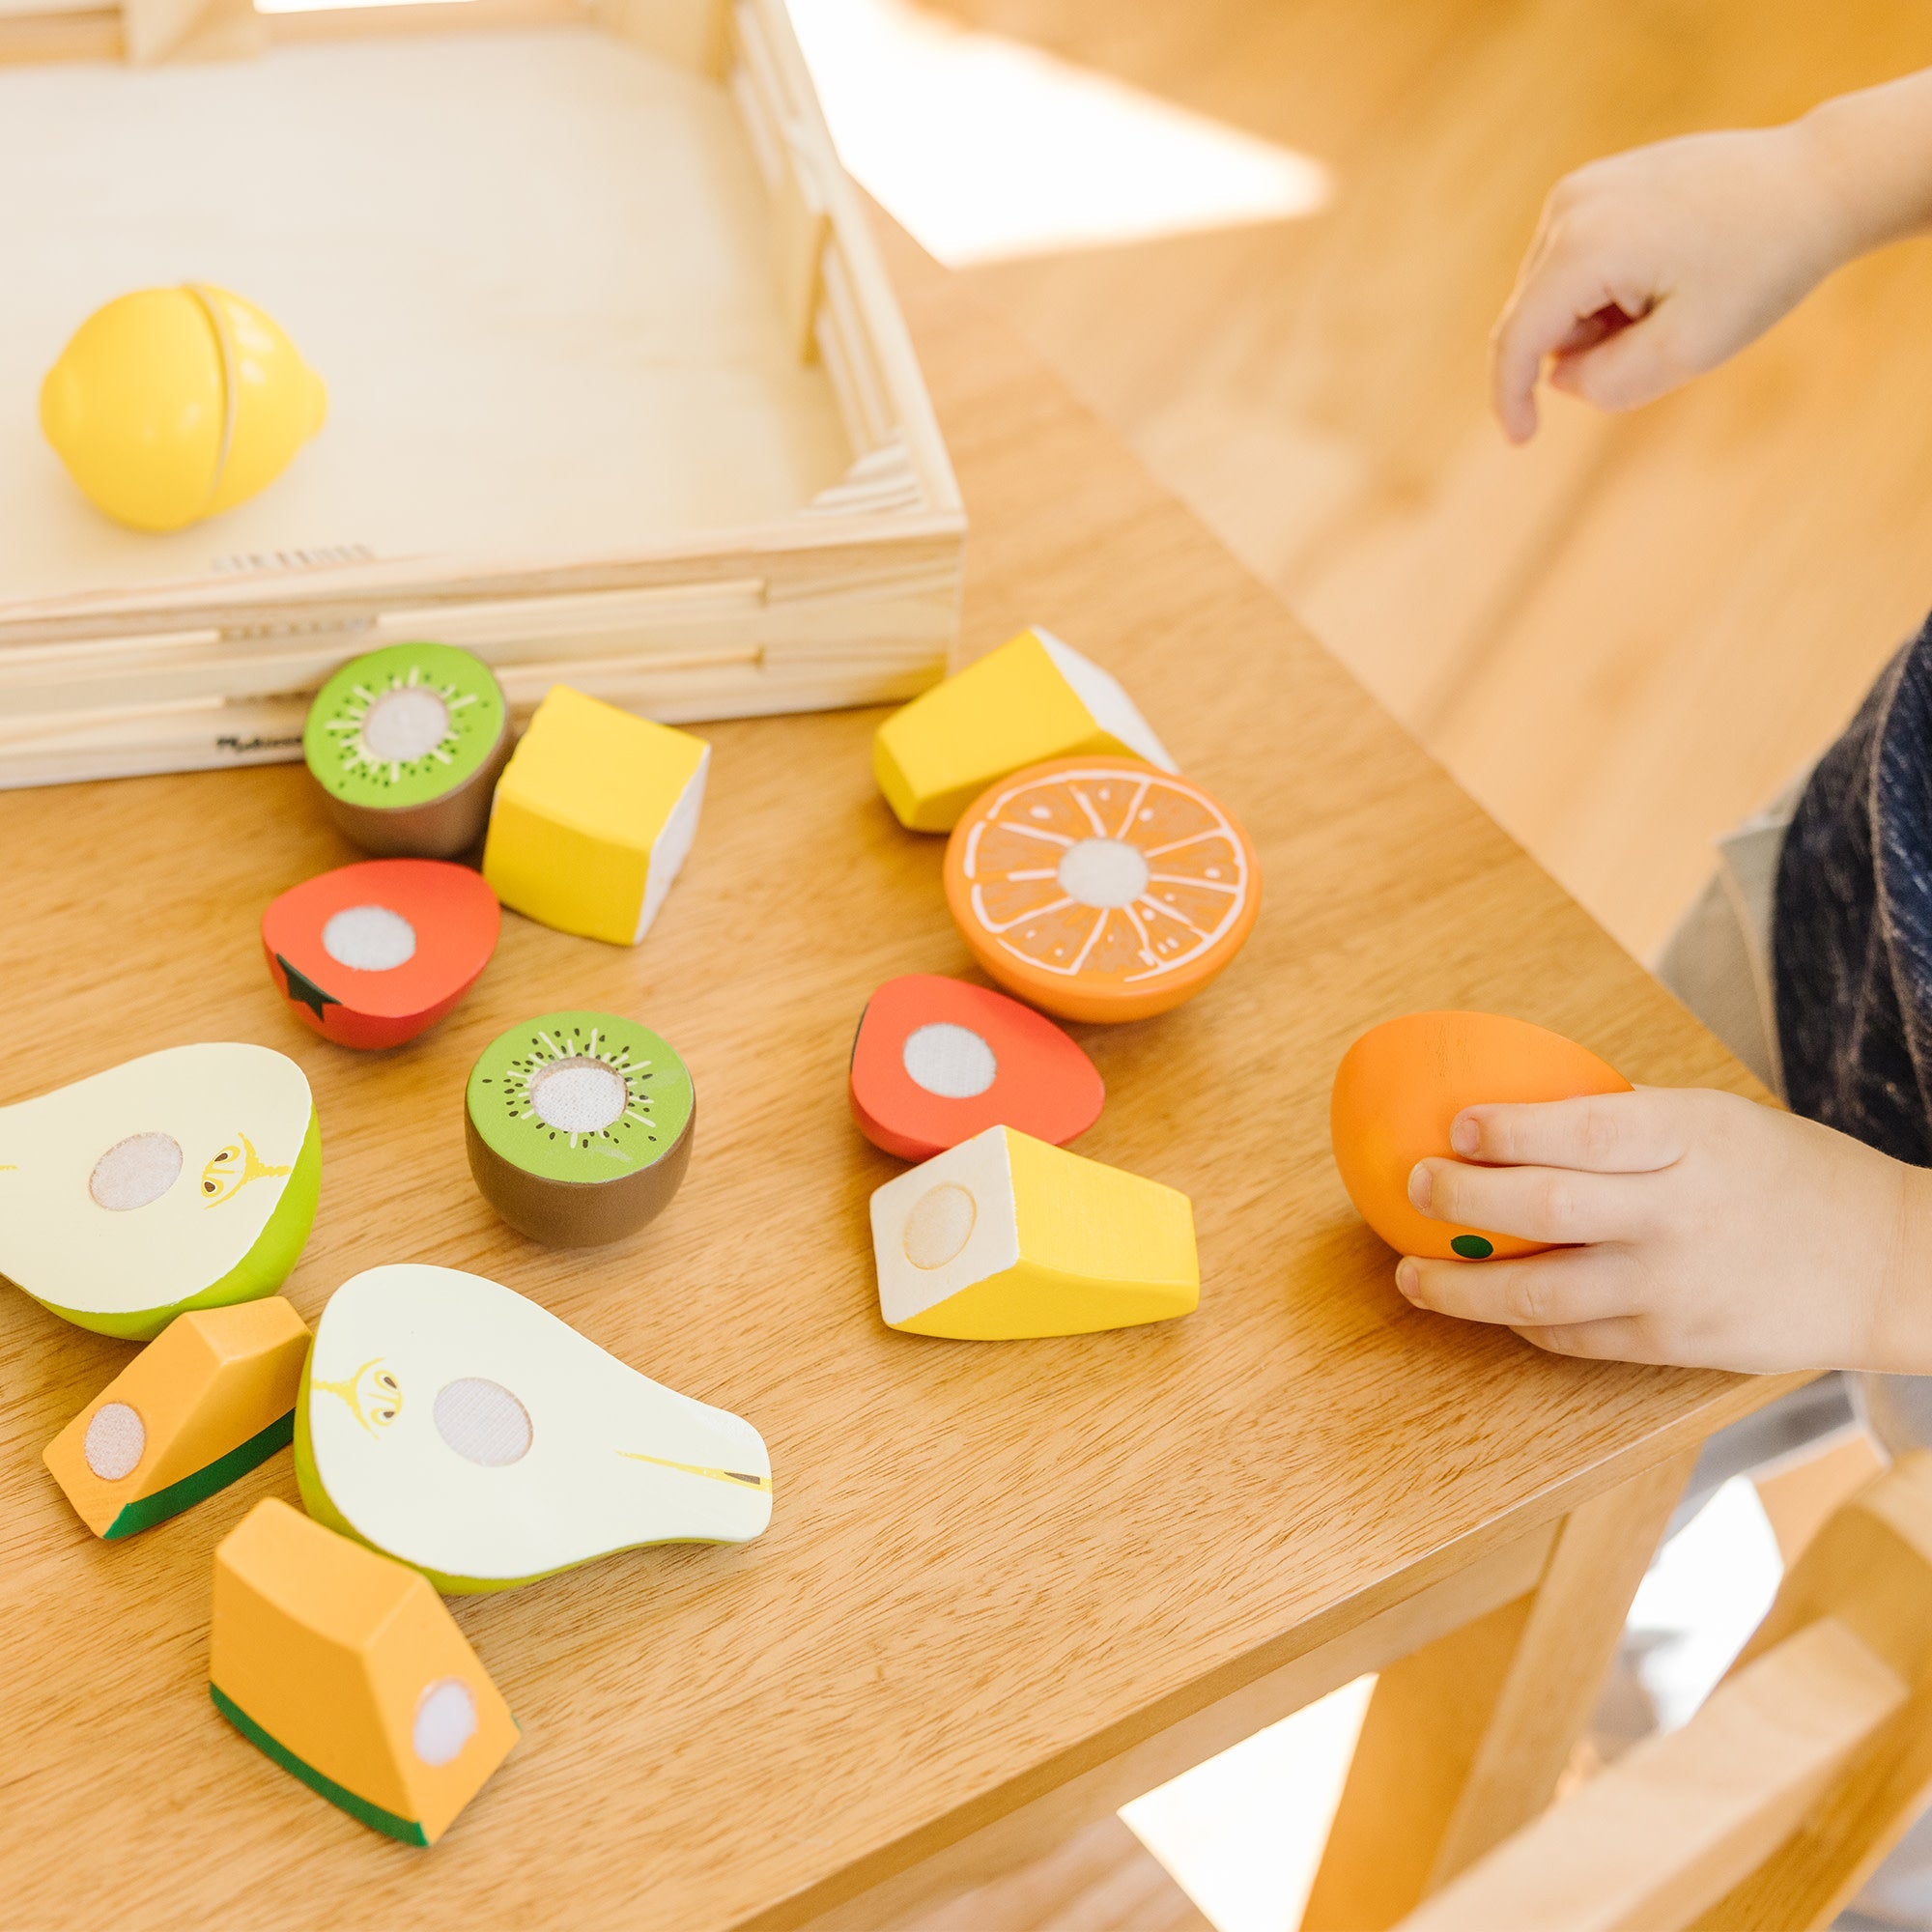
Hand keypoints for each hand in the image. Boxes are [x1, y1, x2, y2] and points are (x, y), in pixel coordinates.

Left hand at [1395, 1086, 1931, 1372]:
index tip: (1455, 1125)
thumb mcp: (1716, 1119)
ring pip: (1539, 1293)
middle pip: (1544, 1207)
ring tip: (1411, 1274)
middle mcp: (1676, 1213)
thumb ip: (1627, 1119)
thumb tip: (1520, 1107)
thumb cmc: (1791, 1175)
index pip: (1583, 1127)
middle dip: (1462, 1198)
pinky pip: (1570, 1337)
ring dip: (1460, 1286)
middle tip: (1415, 1185)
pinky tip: (1485, 1304)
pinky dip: (1518, 1322)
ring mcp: (1672, 1286)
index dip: (1509, 1128)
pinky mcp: (1672, 1344)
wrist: (1892, 1265)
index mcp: (1690, 1138)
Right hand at [1490, 123, 1852, 440]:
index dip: (1509, 398)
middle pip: (1538, 317)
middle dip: (1585, 346)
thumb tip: (1560, 376)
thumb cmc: (1762, 264)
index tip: (1522, 441)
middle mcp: (1570, 205)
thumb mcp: (1688, 350)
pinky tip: (1666, 269)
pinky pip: (1576, 264)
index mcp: (1585, 244)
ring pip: (1555, 294)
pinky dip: (1609, 287)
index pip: (1517, 339)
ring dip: (1599, 317)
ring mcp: (1582, 187)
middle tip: (1664, 329)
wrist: (1818, 179)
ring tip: (1670, 294)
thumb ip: (1607, 384)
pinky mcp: (1599, 183)